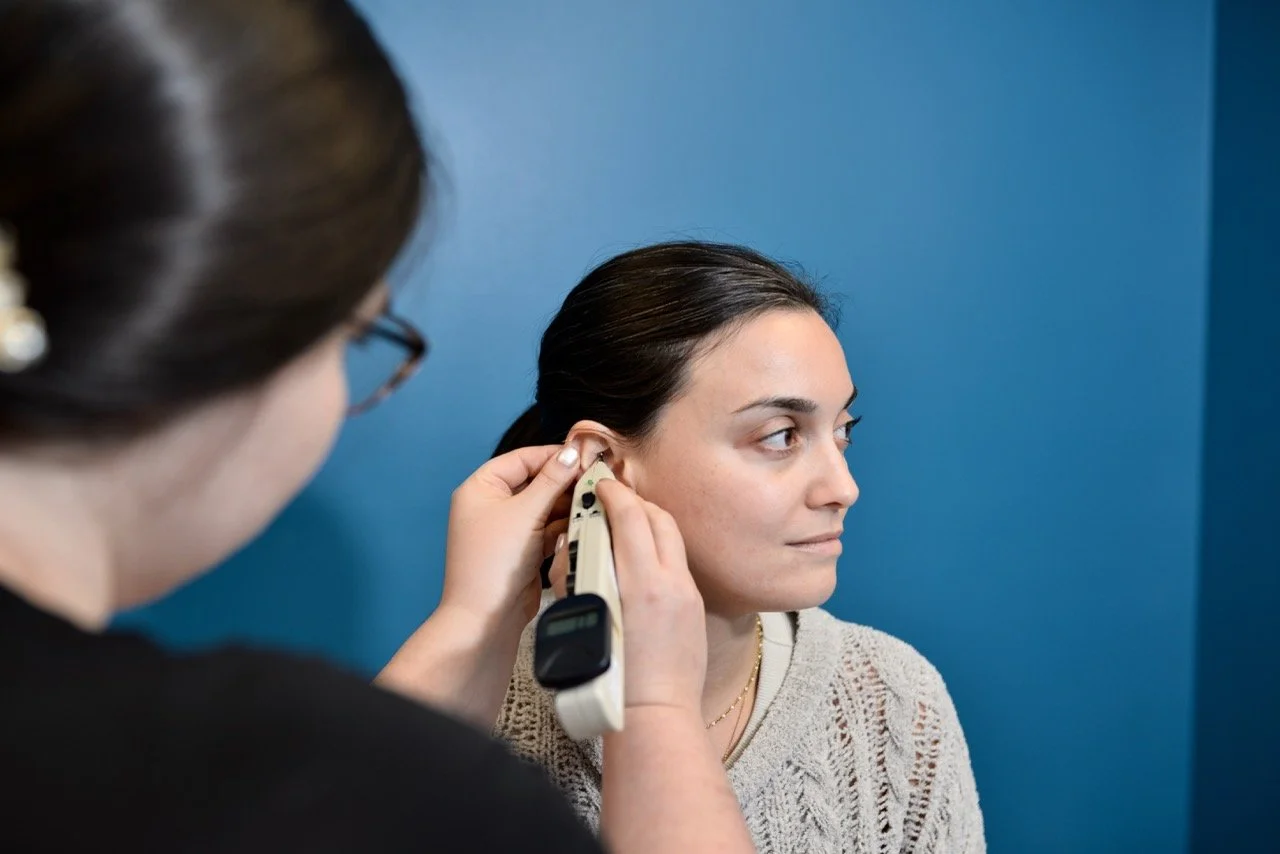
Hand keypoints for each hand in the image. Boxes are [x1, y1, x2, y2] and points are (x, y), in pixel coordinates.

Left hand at [441, 444, 581, 631]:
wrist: (486, 617)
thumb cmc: (495, 561)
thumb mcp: (526, 512)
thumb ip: (551, 480)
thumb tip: (571, 453)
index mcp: (480, 488)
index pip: (521, 459)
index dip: (552, 456)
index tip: (583, 455)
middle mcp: (491, 505)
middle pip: (534, 482)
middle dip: (563, 483)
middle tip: (595, 479)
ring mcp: (507, 529)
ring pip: (543, 506)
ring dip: (566, 505)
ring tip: (594, 501)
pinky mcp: (522, 550)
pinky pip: (546, 529)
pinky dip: (562, 526)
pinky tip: (583, 523)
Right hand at [547, 479, 707, 714]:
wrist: (653, 715)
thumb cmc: (611, 681)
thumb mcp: (586, 622)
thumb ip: (581, 578)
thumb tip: (575, 547)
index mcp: (641, 585)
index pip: (631, 518)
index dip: (614, 494)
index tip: (600, 485)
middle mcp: (669, 582)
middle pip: (657, 518)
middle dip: (634, 501)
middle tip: (612, 498)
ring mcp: (687, 593)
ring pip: (672, 537)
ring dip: (650, 521)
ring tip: (627, 522)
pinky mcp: (694, 606)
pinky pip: (678, 562)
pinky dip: (660, 548)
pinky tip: (642, 558)